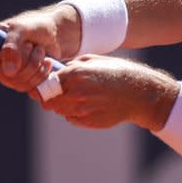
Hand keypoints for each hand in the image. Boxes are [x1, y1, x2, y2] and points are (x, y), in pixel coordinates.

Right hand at [0, 4, 78, 92]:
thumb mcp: (22, 29)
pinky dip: (40, 73)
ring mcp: (7, 74)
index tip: (0, 54)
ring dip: (33, 64)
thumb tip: (8, 72)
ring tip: (39, 49)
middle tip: (31, 44)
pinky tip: (46, 62)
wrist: (56, 35)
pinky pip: (28, 87)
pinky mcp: (22, 82)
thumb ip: (11, 46)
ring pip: (15, 81)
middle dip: (21, 59)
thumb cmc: (35, 26)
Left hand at [40, 55, 178, 130]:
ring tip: (77, 96)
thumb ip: (71, 65)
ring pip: (59, 111)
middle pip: (48, 100)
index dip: (42, 84)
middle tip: (58, 91)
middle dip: (51, 95)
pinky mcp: (88, 122)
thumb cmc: (117, 72)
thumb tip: (53, 68)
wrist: (139, 93)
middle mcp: (75, 94)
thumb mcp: (93, 60)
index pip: (44, 83)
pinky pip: (71, 118)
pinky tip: (88, 104)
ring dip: (62, 104)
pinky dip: (74, 113)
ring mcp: (81, 110)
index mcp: (75, 74)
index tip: (44, 83)